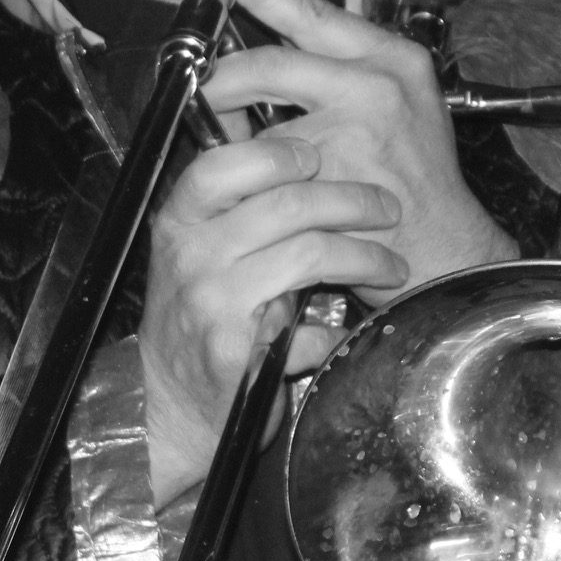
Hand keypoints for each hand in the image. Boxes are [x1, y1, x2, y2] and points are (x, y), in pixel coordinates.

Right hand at [139, 133, 403, 507]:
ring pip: (310, 253)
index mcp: (179, 223)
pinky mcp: (236, 352)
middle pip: (286, 204)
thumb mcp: (201, 256)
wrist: (168, 406)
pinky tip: (348, 330)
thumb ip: (240, 215)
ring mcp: (211, 303)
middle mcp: (190, 256)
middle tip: (388, 208)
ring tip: (393, 267)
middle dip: (353, 200)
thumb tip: (313, 169)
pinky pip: (309, 327)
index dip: (277, 154)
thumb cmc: (195, 322)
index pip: (221, 166)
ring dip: (367, 257)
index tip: (319, 156)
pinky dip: (337, 329)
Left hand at [199, 0, 520, 297]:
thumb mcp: (399, 106)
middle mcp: (376, 82)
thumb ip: (340, 75)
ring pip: (261, 120)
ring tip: (223, 144)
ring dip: (230, 133)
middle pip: (269, 62)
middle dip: (222, 78)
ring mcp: (354, 127)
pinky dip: (250, 176)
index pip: (313, 12)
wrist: (447, 245)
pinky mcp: (331, 172)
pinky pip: (268, 166)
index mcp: (393, 58)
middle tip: (200, 87)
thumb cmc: (417, 179)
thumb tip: (261, 59)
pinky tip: (250, 188)